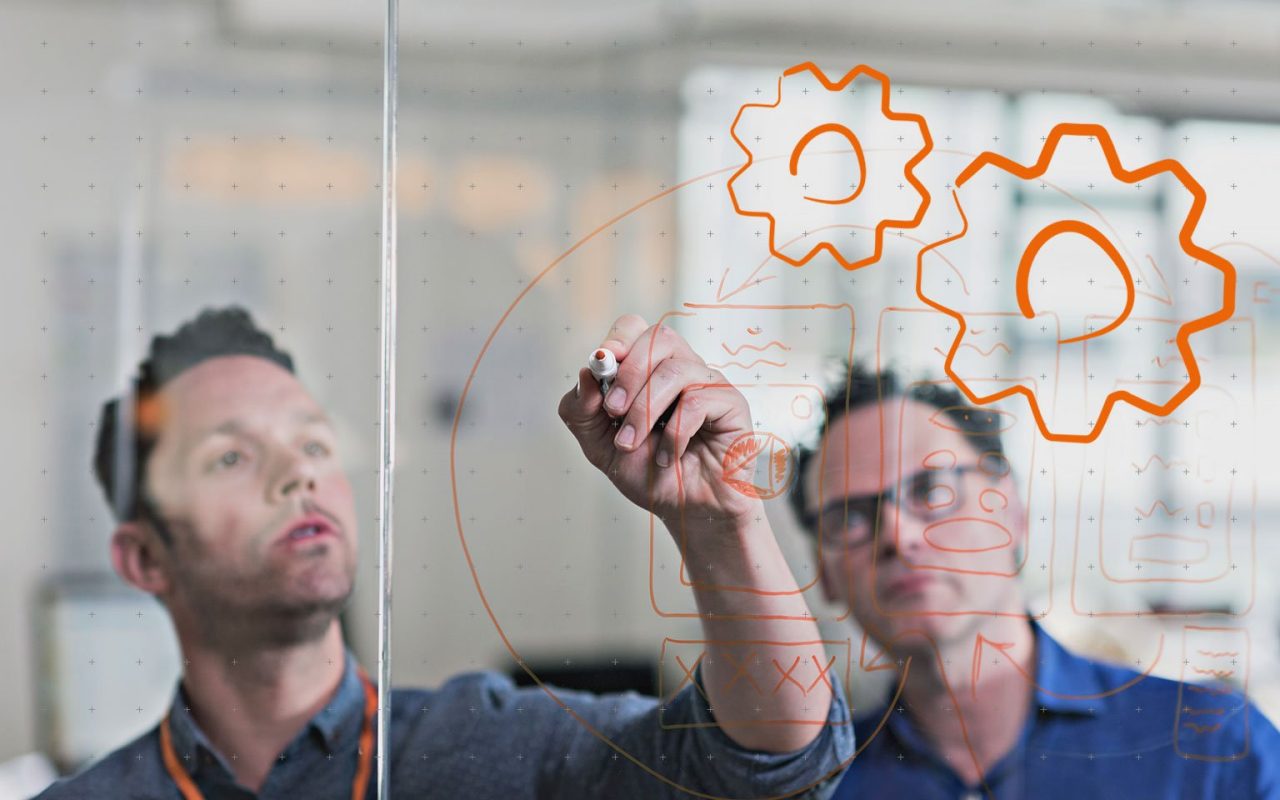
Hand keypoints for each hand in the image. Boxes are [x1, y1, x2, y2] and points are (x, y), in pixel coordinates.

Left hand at [558, 314, 762, 536]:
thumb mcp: (599, 446)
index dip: (617, 339)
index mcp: (649, 370)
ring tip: (632, 443)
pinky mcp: (731, 404)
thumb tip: (586, 373)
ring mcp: (708, 383)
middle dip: (629, 373)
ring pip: (676, 369)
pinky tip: (669, 457)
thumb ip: (582, 411)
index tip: (601, 364)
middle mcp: (680, 368)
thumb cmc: (649, 474)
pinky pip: (698, 401)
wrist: (685, 512)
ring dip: (645, 409)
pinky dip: (675, 433)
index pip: (635, 328)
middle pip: (658, 337)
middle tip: (613, 410)